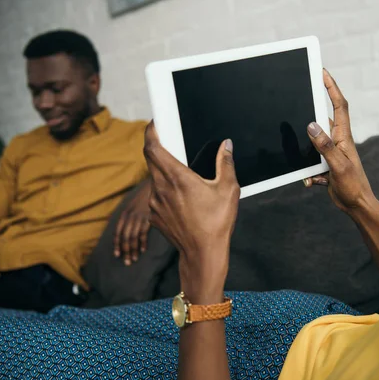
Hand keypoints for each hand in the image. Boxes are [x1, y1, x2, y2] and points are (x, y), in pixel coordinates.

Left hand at [114, 180, 151, 265]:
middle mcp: (130, 216)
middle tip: (126, 262)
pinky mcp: (148, 218)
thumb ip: (128, 216)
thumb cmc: (144, 197)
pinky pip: (143, 233)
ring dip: (133, 250)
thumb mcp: (132, 205)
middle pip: (125, 237)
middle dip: (125, 251)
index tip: (116, 255)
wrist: (155, 186)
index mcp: (124, 214)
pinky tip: (142, 250)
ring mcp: (139, 218)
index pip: (117, 232)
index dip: (116, 244)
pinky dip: (142, 243)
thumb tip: (122, 227)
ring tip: (134, 259)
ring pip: (133, 238)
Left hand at [143, 122, 239, 302]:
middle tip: (171, 146)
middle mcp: (161, 188)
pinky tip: (182, 201)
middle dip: (158, 150)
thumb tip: (226, 146)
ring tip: (182, 180)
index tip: (154, 125)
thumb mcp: (228, 190)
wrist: (203, 253)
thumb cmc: (216, 222)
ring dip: (163, 174)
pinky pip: (156, 198)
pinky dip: (165, 193)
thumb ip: (226, 163)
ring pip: (154, 180)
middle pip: (150, 160)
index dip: (150, 133)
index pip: (153, 148)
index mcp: (177, 177)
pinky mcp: (154, 216)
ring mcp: (155, 204)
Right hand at [304, 69, 374, 213]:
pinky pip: (310, 164)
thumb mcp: (338, 165)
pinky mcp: (325, 164)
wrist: (357, 205)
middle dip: (310, 119)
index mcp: (344, 136)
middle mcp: (337, 141)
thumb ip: (325, 145)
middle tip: (299, 108)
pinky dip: (309, 174)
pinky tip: (314, 183)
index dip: (331, 88)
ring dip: (306, 158)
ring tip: (314, 172)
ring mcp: (331, 152)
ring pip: (312, 145)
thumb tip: (311, 125)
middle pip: (321, 121)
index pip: (339, 105)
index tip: (322, 73)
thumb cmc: (353, 185)